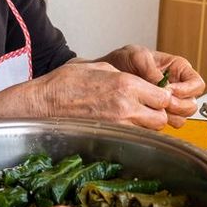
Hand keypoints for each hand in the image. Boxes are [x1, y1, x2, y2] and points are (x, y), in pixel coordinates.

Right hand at [28, 61, 173, 129]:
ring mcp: (117, 125)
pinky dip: (133, 135)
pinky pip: (132, 139)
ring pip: (149, 132)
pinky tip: (123, 128)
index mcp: (126, 84)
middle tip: (148, 110)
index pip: (163, 97)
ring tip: (134, 119)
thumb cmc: (66, 83)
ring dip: (146, 126)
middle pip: (160, 118)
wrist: (44, 102)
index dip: (163, 98)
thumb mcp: (100, 67)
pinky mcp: (108, 137)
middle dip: (158, 114)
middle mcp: (126, 106)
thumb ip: (125, 76)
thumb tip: (139, 85)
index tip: (158, 98)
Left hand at [98, 45, 204, 127]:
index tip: (170, 90)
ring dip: (170, 116)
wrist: (109, 74)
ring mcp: (169, 102)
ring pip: (182, 117)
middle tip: (162, 103)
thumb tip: (163, 84)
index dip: (187, 90)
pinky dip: (160, 122)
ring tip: (153, 108)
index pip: (197, 84)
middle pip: (192, 104)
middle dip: (178, 106)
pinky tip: (147, 114)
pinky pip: (168, 124)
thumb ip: (151, 68)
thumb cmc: (124, 60)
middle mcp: (178, 87)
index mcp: (179, 69)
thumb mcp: (136, 56)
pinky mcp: (159, 113)